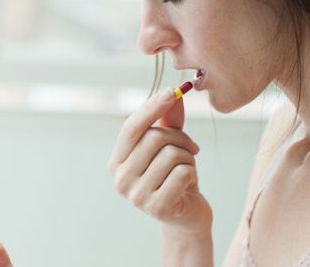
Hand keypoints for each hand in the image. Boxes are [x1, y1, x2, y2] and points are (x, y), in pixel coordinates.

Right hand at [107, 88, 212, 234]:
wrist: (187, 216)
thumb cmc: (175, 177)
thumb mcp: (171, 146)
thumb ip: (169, 120)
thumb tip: (175, 92)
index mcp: (117, 161)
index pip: (131, 128)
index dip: (152, 107)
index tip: (172, 92)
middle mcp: (120, 179)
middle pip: (154, 138)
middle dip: (180, 138)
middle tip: (191, 148)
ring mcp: (136, 196)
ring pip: (171, 155)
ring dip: (188, 158)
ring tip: (188, 169)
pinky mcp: (156, 208)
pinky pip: (182, 173)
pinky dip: (193, 174)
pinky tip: (189, 184)